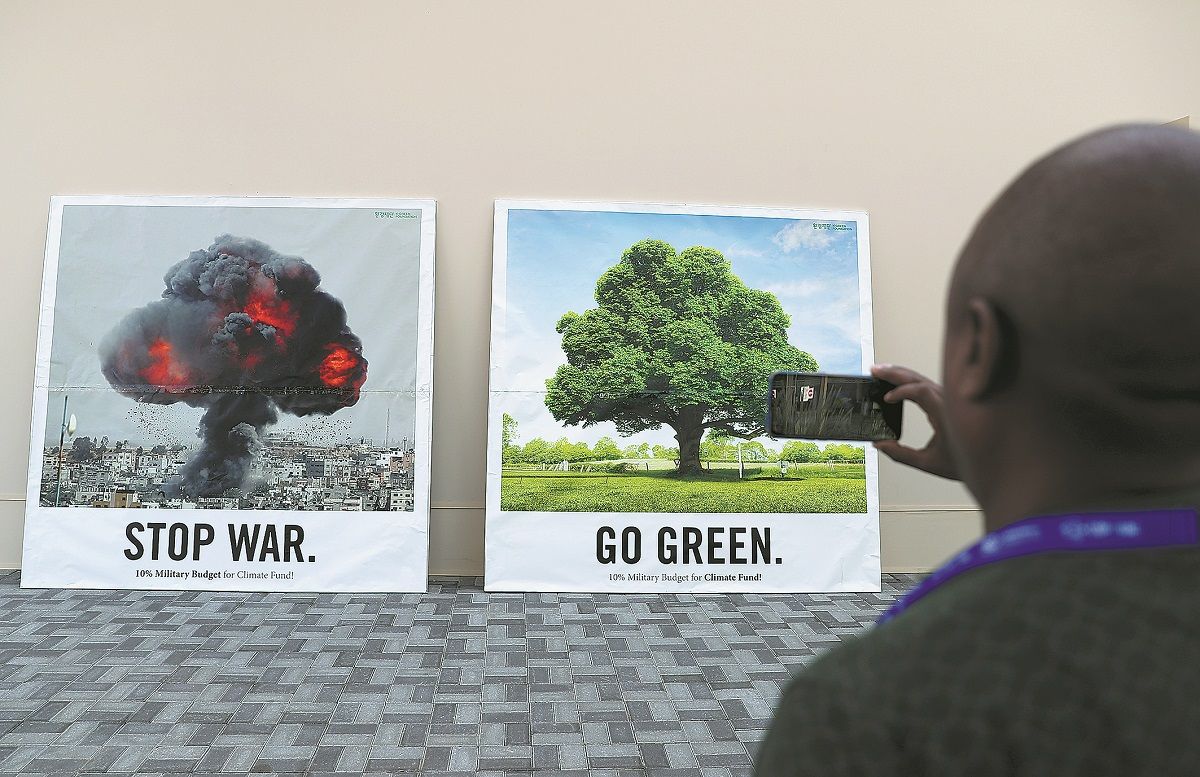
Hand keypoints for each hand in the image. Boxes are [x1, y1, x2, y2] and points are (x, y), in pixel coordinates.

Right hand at [870, 364, 960, 480]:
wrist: (990, 464)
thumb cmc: (967, 463)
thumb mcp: (929, 463)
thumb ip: (901, 455)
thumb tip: (880, 445)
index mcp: (946, 415)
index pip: (922, 391)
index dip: (902, 391)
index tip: (887, 399)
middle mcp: (949, 403)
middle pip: (920, 379)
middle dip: (896, 373)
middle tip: (875, 370)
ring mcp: (949, 401)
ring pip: (924, 379)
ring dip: (902, 374)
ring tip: (882, 372)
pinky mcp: (948, 403)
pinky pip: (928, 386)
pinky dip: (910, 382)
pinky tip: (898, 383)